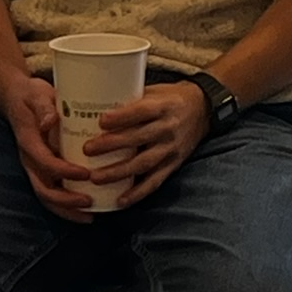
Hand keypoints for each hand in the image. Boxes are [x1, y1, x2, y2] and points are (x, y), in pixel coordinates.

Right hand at [0, 74, 101, 222]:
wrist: (18, 98)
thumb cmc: (32, 96)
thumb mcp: (38, 95)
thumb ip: (45, 108)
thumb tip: (51, 120)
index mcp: (30, 143)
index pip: (45, 163)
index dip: (64, 172)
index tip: (86, 174)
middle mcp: (30, 160)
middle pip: (44, 189)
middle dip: (66, 201)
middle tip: (90, 204)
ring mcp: (36, 167)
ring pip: (47, 196)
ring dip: (67, 210)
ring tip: (90, 216)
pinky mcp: (43, 169)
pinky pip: (53, 191)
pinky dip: (68, 205)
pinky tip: (88, 209)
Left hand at [84, 82, 209, 208]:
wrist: (204, 110)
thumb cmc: (171, 98)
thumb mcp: (155, 91)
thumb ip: (131, 100)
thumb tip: (95, 103)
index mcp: (163, 106)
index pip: (142, 112)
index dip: (122, 117)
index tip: (101, 121)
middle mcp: (168, 128)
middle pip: (138, 138)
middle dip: (112, 145)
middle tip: (88, 149)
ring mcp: (171, 149)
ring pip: (143, 163)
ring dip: (119, 172)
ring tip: (96, 178)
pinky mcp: (173, 164)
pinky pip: (155, 181)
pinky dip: (138, 193)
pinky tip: (120, 200)